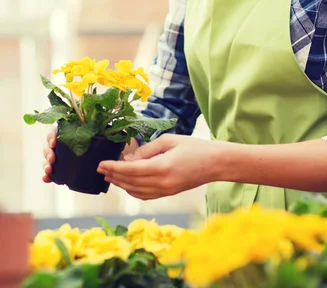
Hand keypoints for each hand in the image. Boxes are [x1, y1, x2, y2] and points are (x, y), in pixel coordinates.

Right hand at [42, 131, 138, 182]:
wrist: (106, 153)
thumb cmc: (104, 139)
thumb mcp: (105, 134)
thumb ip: (107, 132)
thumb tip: (118, 131)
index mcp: (71, 130)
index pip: (57, 130)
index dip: (52, 136)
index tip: (54, 142)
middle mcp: (64, 141)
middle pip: (50, 144)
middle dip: (48, 152)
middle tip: (53, 159)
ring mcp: (62, 154)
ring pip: (49, 157)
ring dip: (46, 163)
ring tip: (50, 171)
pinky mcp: (63, 166)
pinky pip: (53, 170)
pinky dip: (48, 175)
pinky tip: (47, 179)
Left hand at [97, 134, 224, 199]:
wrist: (214, 163)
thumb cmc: (193, 147)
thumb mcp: (169, 141)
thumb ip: (147, 150)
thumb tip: (127, 158)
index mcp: (162, 167)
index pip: (130, 170)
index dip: (113, 167)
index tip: (101, 164)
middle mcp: (162, 183)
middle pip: (130, 182)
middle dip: (114, 176)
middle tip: (100, 169)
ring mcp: (165, 191)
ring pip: (136, 191)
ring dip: (121, 184)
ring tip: (110, 176)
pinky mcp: (168, 194)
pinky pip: (145, 195)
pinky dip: (132, 190)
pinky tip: (126, 184)